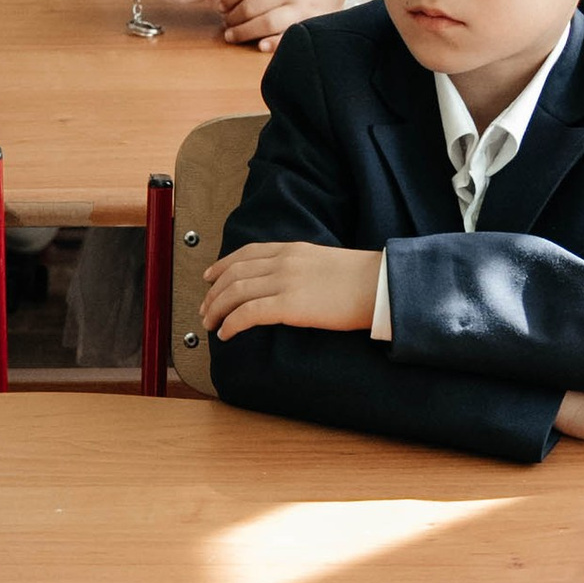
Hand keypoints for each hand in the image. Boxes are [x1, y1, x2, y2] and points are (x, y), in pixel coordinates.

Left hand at [201, 238, 382, 339]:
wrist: (379, 285)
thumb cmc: (359, 279)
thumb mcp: (322, 262)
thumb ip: (299, 267)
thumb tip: (283, 284)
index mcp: (291, 248)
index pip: (246, 253)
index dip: (222, 265)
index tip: (209, 277)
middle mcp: (282, 261)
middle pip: (234, 273)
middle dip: (213, 292)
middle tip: (204, 309)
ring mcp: (284, 281)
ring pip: (235, 292)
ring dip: (216, 309)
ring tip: (210, 324)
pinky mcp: (288, 305)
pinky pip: (247, 313)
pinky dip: (231, 323)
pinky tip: (226, 334)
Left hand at [218, 0, 355, 48]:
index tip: (222, 6)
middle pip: (251, 5)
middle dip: (233, 18)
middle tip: (226, 24)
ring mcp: (303, 6)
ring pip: (265, 22)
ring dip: (244, 32)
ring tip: (233, 36)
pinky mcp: (314, 22)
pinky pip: (289, 35)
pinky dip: (273, 43)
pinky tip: (260, 45)